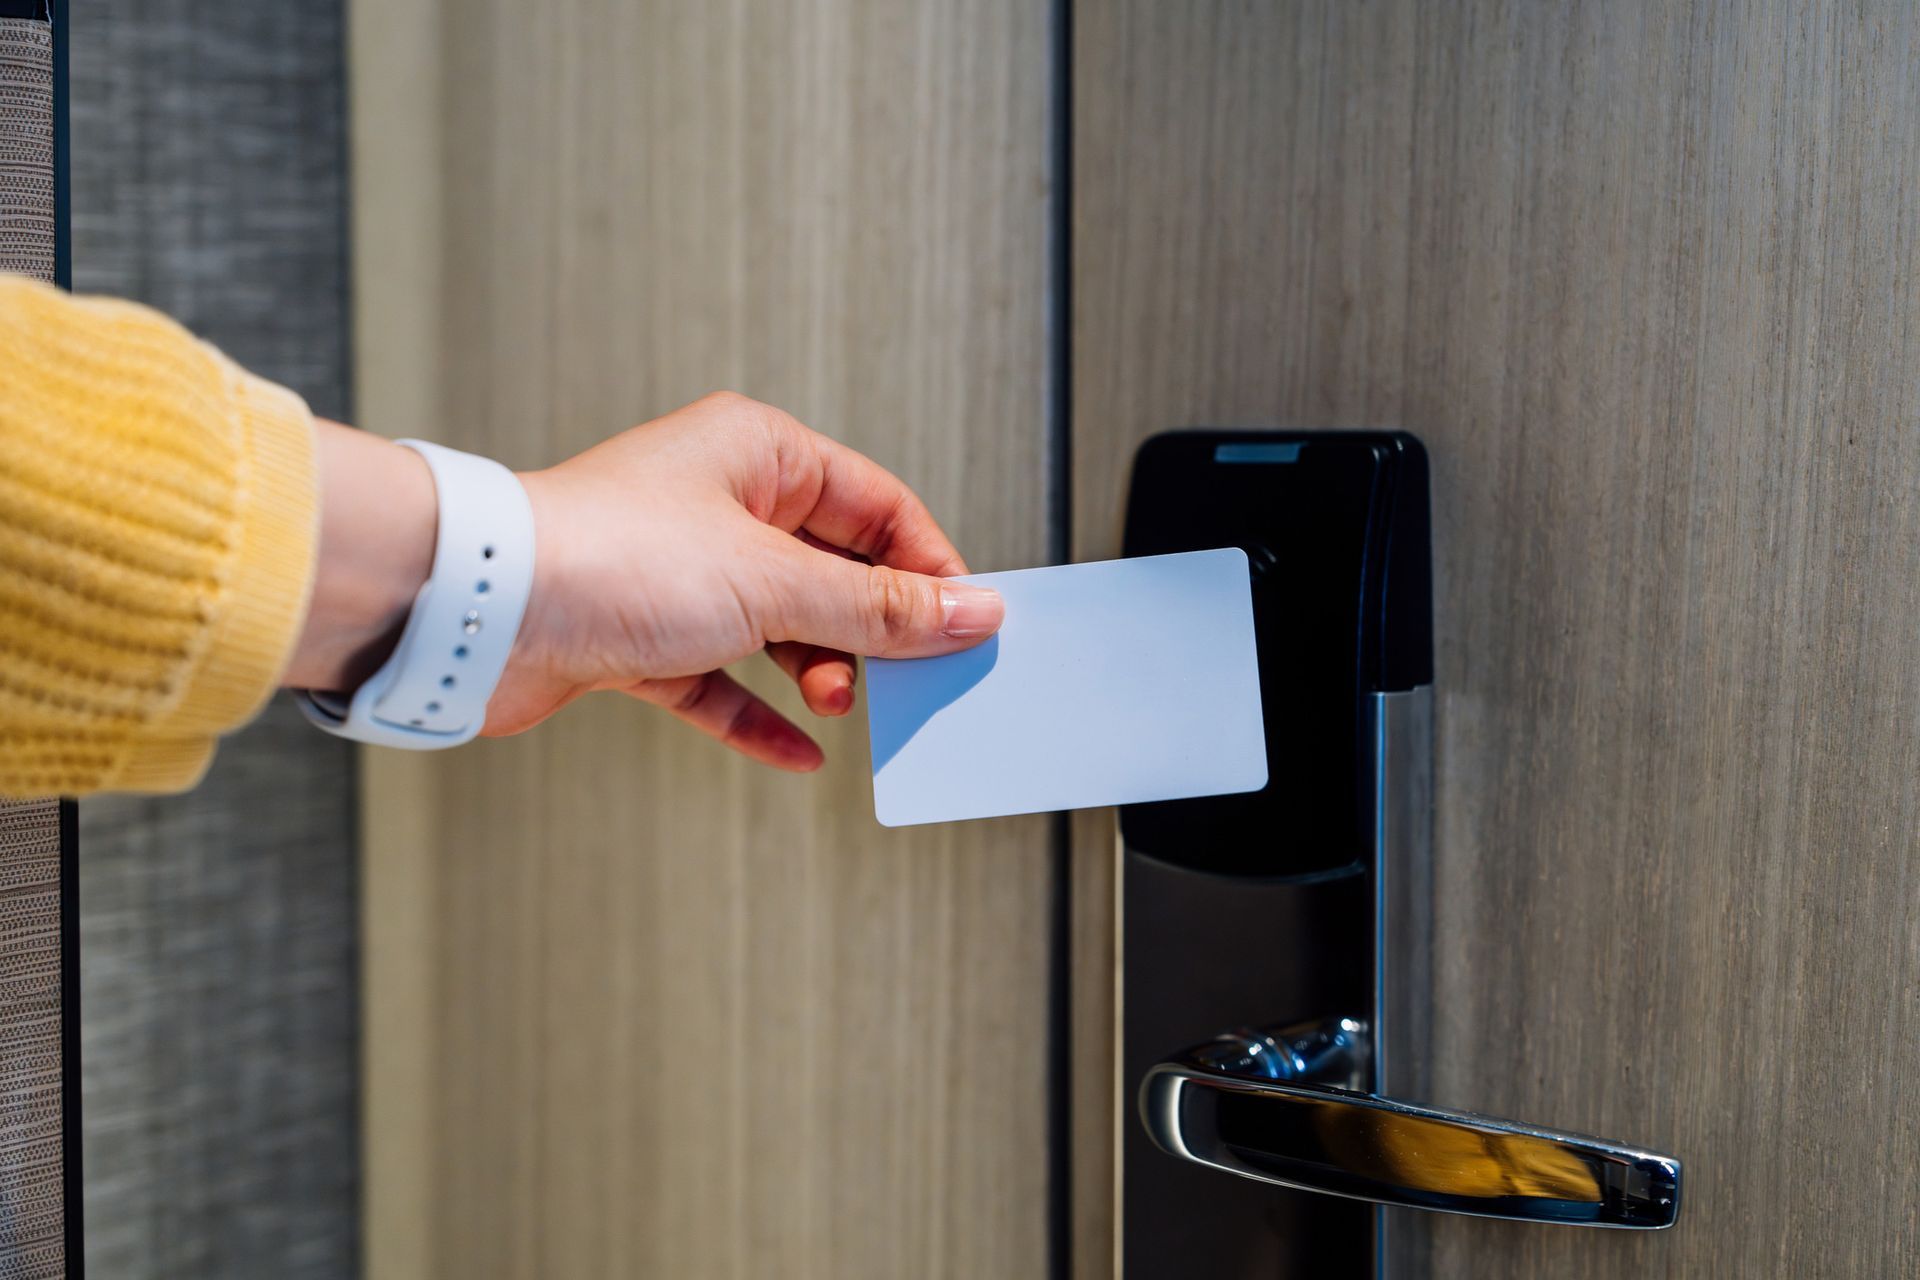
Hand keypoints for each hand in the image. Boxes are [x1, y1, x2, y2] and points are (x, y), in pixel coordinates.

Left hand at [289, 393, 1002, 770]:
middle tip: (906, 677)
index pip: (877, 505)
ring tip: (839, 707)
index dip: (927, 567)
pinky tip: (796, 753)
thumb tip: (969, 610)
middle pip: (832, 569)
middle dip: (870, 629)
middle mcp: (718, 505)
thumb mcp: (773, 583)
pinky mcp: (639, 637)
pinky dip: (757, 715)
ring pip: (779, 628)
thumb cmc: (606, 557)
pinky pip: (720, 681)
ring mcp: (677, 572)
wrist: (478, 612)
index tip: (964, 625)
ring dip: (817, 673)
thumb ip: (879, 607)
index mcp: (758, 454)